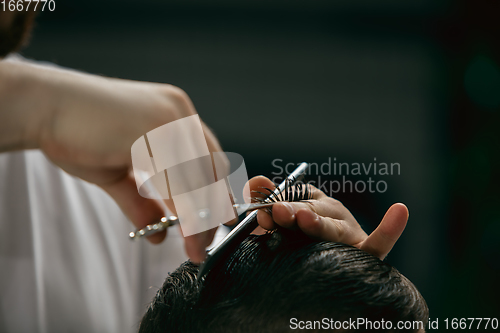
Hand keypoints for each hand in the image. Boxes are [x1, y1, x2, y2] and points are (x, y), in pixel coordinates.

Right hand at [0, 59, 221, 261]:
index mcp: (176, 115)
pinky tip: (182, 230)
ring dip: (199, 215)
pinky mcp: (152, 128)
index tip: (216, 221)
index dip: (215, 192)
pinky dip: (182, 208)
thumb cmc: (78, 134)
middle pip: (210, 168)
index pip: (209, 158)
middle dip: (211, 209)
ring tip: (196, 245)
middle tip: (205, 242)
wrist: (44, 107)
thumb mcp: (119, 174)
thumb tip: (158, 233)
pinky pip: (176, 176)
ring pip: (197, 175)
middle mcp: (179, 113)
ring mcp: (168, 118)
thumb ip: (143, 201)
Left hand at [250, 176, 407, 259]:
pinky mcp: (365, 253)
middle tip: (276, 212)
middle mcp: (331, 213)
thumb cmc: (301, 244)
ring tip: (304, 220)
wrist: (324, 276)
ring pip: (334, 228)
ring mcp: (349, 232)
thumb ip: (269, 201)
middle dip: (292, 211)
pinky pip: (380, 244)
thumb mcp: (282, 221)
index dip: (277, 202)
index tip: (260, 210)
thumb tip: (254, 181)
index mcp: (312, 203)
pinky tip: (399, 212)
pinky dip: (390, 231)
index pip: (292, 197)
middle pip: (311, 210)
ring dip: (320, 223)